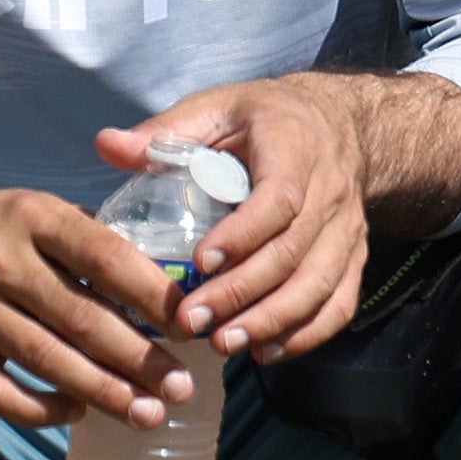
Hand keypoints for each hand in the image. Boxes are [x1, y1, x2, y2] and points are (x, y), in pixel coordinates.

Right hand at [0, 185, 201, 430]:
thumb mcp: (44, 212)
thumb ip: (97, 243)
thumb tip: (172, 292)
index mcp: (33, 215)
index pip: (106, 257)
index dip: (153, 296)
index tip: (189, 326)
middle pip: (81, 318)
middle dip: (139, 359)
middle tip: (182, 387)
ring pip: (46, 361)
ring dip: (104, 392)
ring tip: (148, 413)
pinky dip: (42, 410)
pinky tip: (79, 413)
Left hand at [100, 73, 376, 363]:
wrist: (341, 124)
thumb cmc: (267, 118)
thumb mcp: (217, 108)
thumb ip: (166, 131)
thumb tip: (107, 146)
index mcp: (294, 146)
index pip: (278, 198)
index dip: (242, 235)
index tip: (199, 263)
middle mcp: (330, 190)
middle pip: (294, 251)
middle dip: (242, 292)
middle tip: (193, 321)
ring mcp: (346, 228)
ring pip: (319, 284)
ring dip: (272, 320)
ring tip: (224, 343)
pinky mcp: (353, 256)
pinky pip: (339, 303)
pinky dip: (307, 334)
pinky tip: (264, 350)